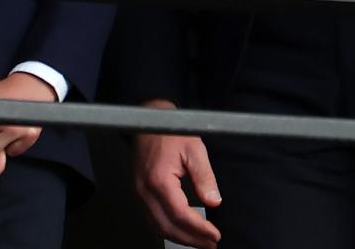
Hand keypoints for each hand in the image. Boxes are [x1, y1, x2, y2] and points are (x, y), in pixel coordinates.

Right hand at [134, 103, 221, 247]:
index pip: (180, 214)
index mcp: (158, 179)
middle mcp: (144, 189)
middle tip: (211, 244)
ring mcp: (139, 192)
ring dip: (179, 238)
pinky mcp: (139, 191)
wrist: (148, 118)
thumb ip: (204, 177)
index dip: (199, 229)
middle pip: (167, 226)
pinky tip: (182, 231)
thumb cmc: (170, 130)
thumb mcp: (194, 148)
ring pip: (157, 226)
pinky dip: (168, 229)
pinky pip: (152, 218)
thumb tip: (214, 202)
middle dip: (191, 239)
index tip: (215, 235)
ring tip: (200, 242)